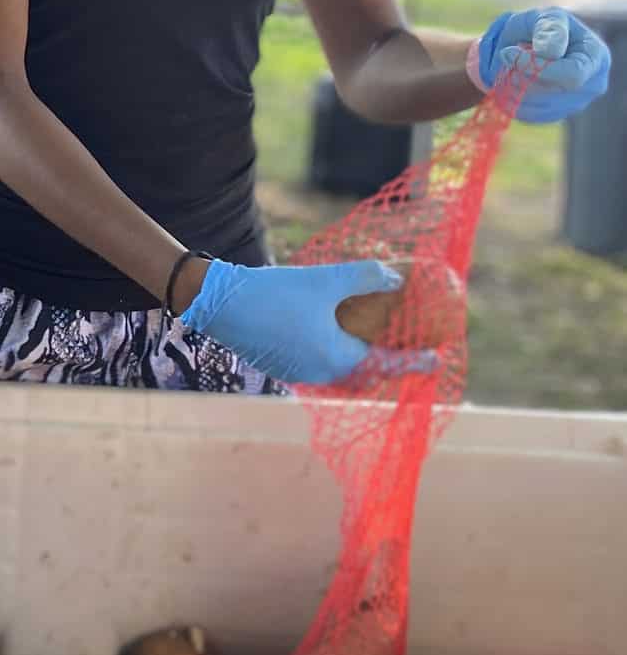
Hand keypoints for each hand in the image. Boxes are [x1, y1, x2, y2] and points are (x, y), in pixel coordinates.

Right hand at [177, 257, 400, 385]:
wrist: (217, 304)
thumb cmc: (274, 292)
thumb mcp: (325, 279)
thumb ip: (365, 277)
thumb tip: (396, 276)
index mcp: (336, 358)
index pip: (387, 366)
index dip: (415, 362)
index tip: (437, 359)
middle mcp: (320, 374)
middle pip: (366, 378)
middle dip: (388, 368)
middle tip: (404, 352)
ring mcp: (299, 374)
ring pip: (342, 377)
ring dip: (361, 366)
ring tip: (372, 347)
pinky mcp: (281, 368)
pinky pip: (320, 371)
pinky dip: (336, 362)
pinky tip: (334, 341)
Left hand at [474, 8, 612, 123]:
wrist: (522, 46)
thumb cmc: (537, 28)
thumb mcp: (543, 18)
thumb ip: (549, 30)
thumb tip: (553, 52)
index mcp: (596, 56)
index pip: (573, 73)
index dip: (538, 66)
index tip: (507, 52)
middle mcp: (592, 84)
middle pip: (552, 92)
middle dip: (522, 75)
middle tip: (506, 60)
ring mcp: (574, 103)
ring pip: (536, 105)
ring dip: (512, 85)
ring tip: (510, 67)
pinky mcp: (553, 114)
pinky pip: (526, 113)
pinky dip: (510, 97)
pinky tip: (511, 80)